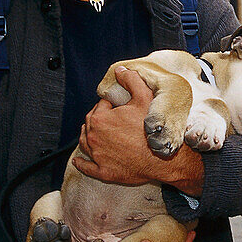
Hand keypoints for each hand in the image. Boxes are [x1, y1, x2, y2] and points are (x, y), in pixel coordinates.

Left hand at [72, 68, 203, 192]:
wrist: (163, 157)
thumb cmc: (152, 128)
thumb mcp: (145, 97)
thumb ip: (131, 80)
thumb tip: (120, 70)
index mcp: (99, 118)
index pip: (100, 106)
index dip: (110, 105)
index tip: (120, 108)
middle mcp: (93, 137)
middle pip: (90, 124)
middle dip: (99, 119)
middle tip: (113, 120)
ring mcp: (97, 156)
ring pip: (85, 143)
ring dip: (88, 137)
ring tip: (95, 135)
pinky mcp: (102, 172)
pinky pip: (86, 167)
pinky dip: (81, 164)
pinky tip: (79, 161)